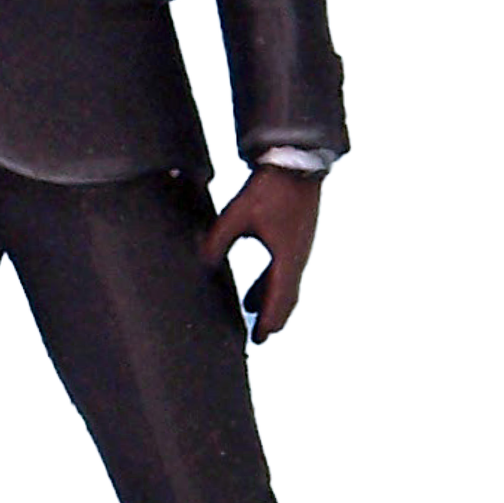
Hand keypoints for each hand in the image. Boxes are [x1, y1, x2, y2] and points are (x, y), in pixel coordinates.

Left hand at [198, 165, 322, 344]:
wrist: (296, 164)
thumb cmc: (269, 189)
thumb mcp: (238, 214)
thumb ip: (219, 239)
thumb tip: (203, 262)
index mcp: (287, 257)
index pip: (280, 298)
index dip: (269, 320)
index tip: (260, 338)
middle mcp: (298, 257)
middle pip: (286, 297)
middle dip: (272, 317)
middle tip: (260, 337)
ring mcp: (299, 247)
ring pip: (285, 283)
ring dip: (270, 300)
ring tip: (254, 315)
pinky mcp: (296, 237)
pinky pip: (284, 269)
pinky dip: (271, 283)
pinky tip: (257, 287)